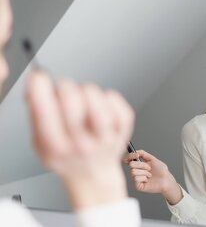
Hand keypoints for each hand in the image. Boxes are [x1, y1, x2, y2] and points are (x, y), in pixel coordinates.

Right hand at [25, 71, 134, 208]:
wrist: (94, 174)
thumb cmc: (68, 156)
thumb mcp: (41, 144)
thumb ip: (36, 116)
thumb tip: (34, 84)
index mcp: (56, 147)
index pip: (44, 111)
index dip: (38, 87)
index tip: (38, 77)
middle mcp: (81, 143)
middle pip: (71, 98)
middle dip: (63, 87)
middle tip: (64, 93)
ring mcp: (105, 135)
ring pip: (93, 94)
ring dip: (85, 90)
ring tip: (83, 102)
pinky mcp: (123, 126)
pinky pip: (112, 96)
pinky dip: (104, 96)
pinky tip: (100, 107)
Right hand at [124, 150, 182, 204]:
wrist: (166, 179)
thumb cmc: (160, 170)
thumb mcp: (152, 158)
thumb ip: (143, 153)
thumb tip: (135, 152)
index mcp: (138, 164)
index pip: (128, 159)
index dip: (130, 156)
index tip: (136, 155)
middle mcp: (136, 171)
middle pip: (131, 164)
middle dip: (142, 165)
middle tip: (149, 168)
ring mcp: (136, 179)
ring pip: (134, 171)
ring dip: (145, 172)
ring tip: (150, 175)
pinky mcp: (137, 186)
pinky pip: (136, 179)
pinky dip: (144, 178)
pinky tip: (148, 180)